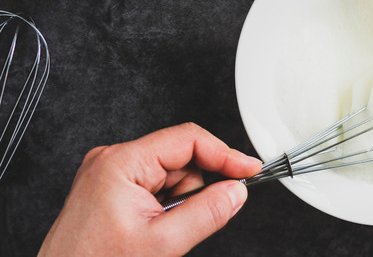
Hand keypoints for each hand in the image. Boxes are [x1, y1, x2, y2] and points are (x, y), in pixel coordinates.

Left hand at [39, 123, 262, 256]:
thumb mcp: (162, 244)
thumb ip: (207, 213)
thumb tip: (236, 192)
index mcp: (122, 163)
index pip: (188, 140)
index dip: (225, 154)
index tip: (249, 170)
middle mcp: (113, 160)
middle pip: (182, 158)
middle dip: (194, 190)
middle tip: (184, 222)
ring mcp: (110, 174)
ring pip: (172, 175)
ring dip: (179, 202)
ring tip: (159, 231)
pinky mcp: (111, 188)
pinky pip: (157, 187)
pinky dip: (166, 207)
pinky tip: (151, 229)